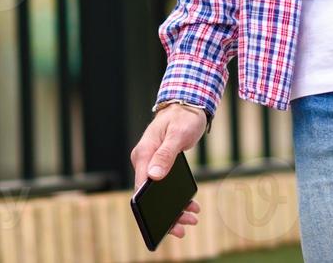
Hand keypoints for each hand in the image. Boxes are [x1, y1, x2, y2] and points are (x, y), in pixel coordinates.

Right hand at [130, 105, 206, 238]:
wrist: (188, 106)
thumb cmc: (183, 118)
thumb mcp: (177, 136)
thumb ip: (165, 155)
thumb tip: (153, 176)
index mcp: (143, 154)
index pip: (141, 187)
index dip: (149, 207)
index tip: (163, 222)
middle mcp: (144, 161)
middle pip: (149, 194)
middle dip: (166, 213)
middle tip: (183, 227)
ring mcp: (151, 164)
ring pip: (158, 194)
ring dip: (174, 209)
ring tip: (191, 218)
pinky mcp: (160, 165)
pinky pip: (165, 187)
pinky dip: (177, 198)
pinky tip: (191, 206)